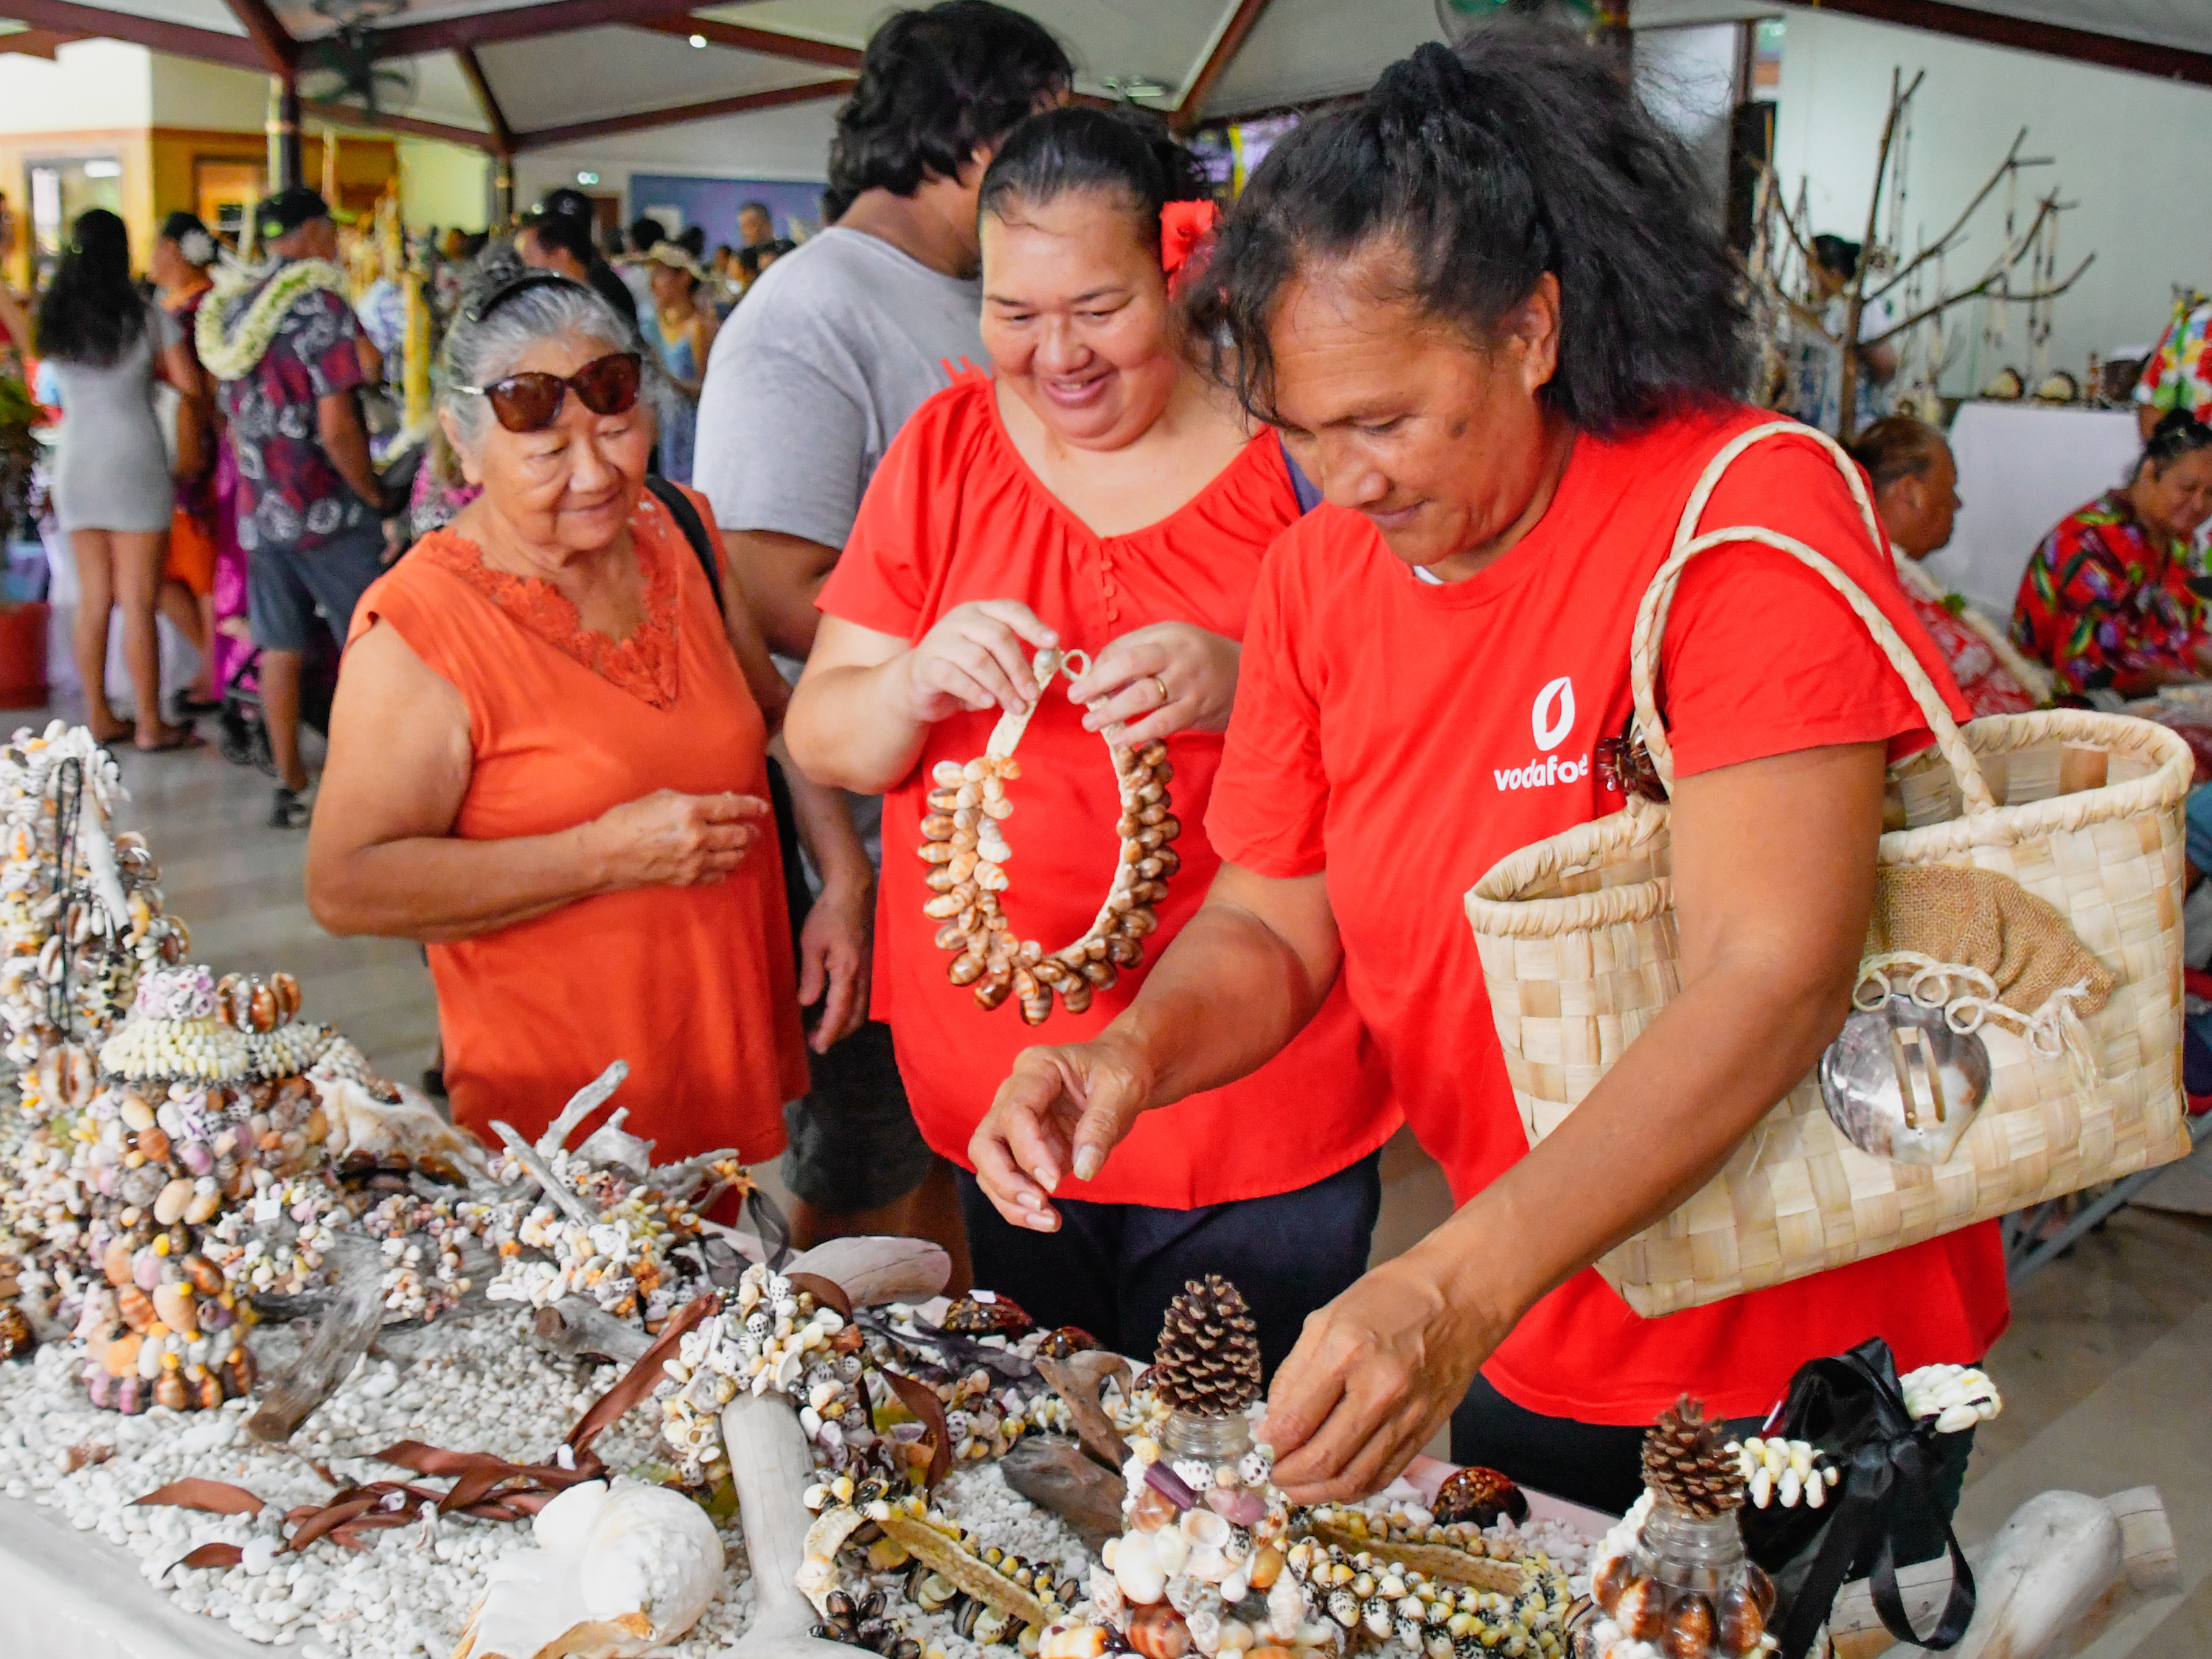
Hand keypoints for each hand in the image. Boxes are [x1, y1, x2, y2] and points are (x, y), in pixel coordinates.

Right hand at [585, 789, 768, 888]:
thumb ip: (693, 800)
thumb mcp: (660, 798)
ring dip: (742, 850)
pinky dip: (725, 868)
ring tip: (744, 845)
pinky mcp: (687, 878)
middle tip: (754, 829)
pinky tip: (726, 864)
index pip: (731, 808)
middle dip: (750, 831)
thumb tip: (721, 803)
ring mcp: (693, 861)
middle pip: (738, 835)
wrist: (604, 855)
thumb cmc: (626, 820)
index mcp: (689, 811)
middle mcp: (696, 837)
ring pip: (733, 857)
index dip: (751, 807)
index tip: (762, 808)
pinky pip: (717, 875)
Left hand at [798, 872, 872, 1052]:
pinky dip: (851, 1010)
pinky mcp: (870, 965)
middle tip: (817, 1042)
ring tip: (823, 1029)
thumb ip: (811, 976)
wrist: (852, 892)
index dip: (829, 1031)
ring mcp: (870, 970)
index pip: (839, 1010)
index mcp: (847, 971)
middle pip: (855, 1015)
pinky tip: (836, 1007)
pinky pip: (864, 996)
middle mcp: (864, 975)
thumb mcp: (811, 944)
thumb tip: (807, 1003)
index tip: (818, 1047)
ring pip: (862, 1008)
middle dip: (837, 1032)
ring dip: (845, 1023)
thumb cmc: (828, 915)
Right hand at [895, 601, 1058, 722]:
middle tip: (1032, 695)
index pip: (1011, 610)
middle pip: (998, 637)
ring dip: (1002, 687)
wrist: (915, 687)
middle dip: (1019, 669)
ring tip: (1016, 707)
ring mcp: (940, 640)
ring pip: (978, 659)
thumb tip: (1041, 676)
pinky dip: (975, 692)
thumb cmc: (961, 673)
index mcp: (980, 612)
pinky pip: (954, 677)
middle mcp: (959, 619)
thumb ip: (1012, 663)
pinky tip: (988, 704)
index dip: (1034, 626)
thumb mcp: (991, 663)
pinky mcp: (925, 664)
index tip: (1053, 644)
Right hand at [968, 1035, 1158, 1228]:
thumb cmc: (1121, 1070)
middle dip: (1005, 1180)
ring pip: (988, 1167)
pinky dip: (1021, 1205)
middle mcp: (1014, 1095)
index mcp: (1036, 1069)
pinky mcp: (1025, 1150)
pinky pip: (1008, 1181)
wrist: (1127, 1071)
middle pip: (985, 1142)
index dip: (1029, 1151)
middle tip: (1040, 1204)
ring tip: (1049, 1221)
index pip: (1014, 1113)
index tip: (1055, 1182)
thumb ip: (1100, 1127)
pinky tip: (1047, 1219)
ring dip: (1010, 1199)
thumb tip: (1084, 1170)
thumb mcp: (1121, 1090)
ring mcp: (1015, 1125)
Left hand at [1065, 622, 1239, 747]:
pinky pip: (1163, 724)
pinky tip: (1121, 740)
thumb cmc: (1199, 659)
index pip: (1125, 648)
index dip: (1099, 667)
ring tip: (1093, 725)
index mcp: (1168, 636)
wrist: (1250, 675)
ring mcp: (1190, 684)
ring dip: (1113, 713)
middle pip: (1131, 667)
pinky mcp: (1198, 710)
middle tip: (1077, 700)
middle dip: (1098, 685)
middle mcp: (1179, 656)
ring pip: (1144, 698)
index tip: (1080, 683)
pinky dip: (1139, 733)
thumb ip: (1137, 651)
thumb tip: (1095, 670)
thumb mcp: (1171, 642)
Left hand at [1257, 1251, 1505, 1501]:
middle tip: (1271, 1474)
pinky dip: (1353, 1489)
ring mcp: (1407, 1415)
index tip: (1259, 1447)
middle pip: (1324, 1458)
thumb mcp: (1325, 1318)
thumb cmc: (1388, 1299)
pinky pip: (1384, 1476)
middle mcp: (1379, 1390)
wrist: (1460, 1298)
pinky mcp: (1426, 1431)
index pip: (1296, 1421)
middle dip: (1288, 1476)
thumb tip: (1273, 1423)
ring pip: (1354, 1478)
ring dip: (1317, 1492)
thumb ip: (1294, 1373)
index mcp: (1346, 1353)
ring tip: (1296, 1487)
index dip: (1269, 1444)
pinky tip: (1333, 1483)